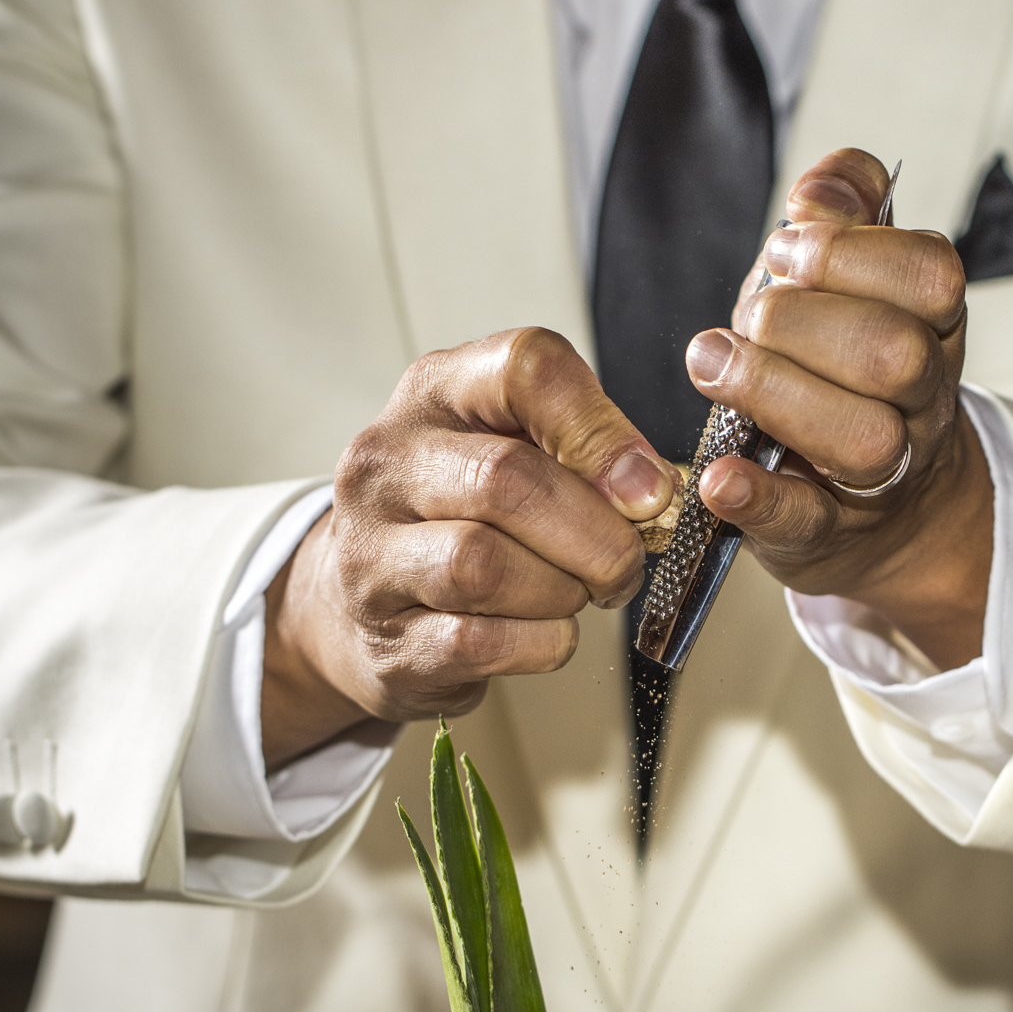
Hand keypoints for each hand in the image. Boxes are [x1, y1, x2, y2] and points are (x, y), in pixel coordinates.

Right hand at [261, 330, 676, 766]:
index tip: (648, 487)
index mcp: (434, 393)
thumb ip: (581, 449)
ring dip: (562, 590)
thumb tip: (648, 489)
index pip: (524, 368)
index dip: (601, 428)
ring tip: (576, 593)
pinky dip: (540, 643)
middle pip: (505, 480)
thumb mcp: (512, 449)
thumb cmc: (462, 517)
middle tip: (626, 561)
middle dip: (595, 533)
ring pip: (483, 567)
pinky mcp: (386, 639)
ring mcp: (370, 554)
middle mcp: (387, 464)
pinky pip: (479, 642)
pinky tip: (545, 632)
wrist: (363, 608)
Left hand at [686, 148, 993, 669]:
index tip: (786, 247)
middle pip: (898, 356)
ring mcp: (879, 475)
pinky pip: (804, 520)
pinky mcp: (824, 532)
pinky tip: (718, 476)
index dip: (853, 253)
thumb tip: (825, 185)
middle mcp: (920, 403)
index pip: (931, 277)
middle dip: (807, 320)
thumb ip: (843, 216)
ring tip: (713, 364)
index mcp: (931, 328)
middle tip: (749, 314)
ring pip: (866, 440)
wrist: (882, 512)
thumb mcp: (845, 283)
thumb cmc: (842, 373)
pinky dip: (757, 498)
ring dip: (778, 391)